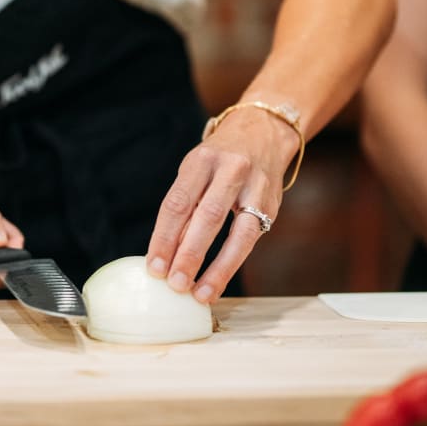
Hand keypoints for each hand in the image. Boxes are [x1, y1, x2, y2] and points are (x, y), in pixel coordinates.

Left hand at [145, 107, 297, 301]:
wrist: (264, 132)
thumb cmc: (219, 158)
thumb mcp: (196, 170)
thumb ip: (184, 206)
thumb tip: (166, 252)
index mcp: (202, 160)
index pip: (178, 203)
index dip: (163, 238)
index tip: (154, 267)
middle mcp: (231, 170)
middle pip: (207, 217)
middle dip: (188, 254)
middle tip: (174, 283)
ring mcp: (255, 187)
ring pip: (236, 233)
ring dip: (216, 268)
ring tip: (199, 293)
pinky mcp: (272, 204)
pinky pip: (250, 239)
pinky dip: (231, 263)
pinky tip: (217, 281)